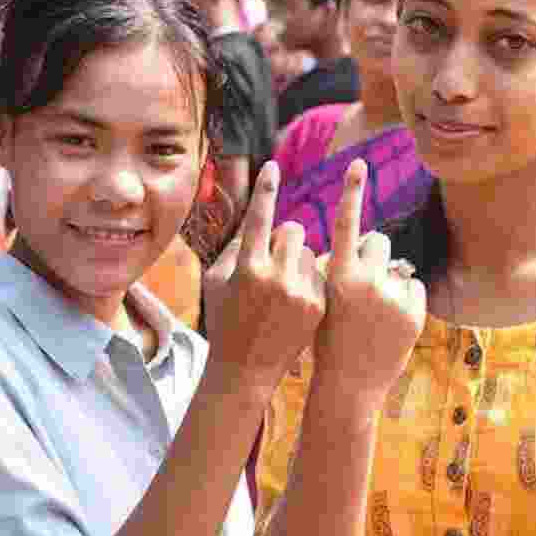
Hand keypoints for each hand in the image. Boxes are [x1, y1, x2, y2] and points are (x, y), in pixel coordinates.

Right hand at [203, 161, 325, 391]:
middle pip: (293, 230)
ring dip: (297, 260)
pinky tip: (294, 304)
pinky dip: (309, 280)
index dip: (265, 189)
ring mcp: (302, 293)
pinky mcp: (320, 306)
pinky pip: (320, 273)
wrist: (246, 370)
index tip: (273, 165)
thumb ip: (235, 247)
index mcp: (247, 269)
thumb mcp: (215, 282)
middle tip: (274, 260)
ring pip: (309, 252)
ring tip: (282, 290)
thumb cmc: (225, 320)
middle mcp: (277, 278)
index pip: (259, 217)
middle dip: (285, 239)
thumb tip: (258, 220)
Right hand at [313, 159, 426, 396]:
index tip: (358, 164)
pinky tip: (389, 322)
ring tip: (374, 309)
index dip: (351, 191)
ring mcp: (393, 297)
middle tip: (362, 282)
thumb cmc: (323, 341)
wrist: (347, 387)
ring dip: (388, 275)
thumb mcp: (318, 299)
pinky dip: (404, 298)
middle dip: (373, 253)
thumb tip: (354, 239)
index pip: (345, 223)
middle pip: (378, 240)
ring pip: (397, 263)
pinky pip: (413, 285)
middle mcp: (366, 282)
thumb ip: (329, 266)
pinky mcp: (415, 312)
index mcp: (335, 276)